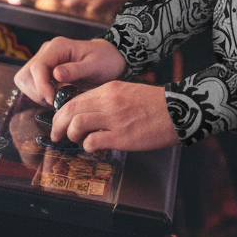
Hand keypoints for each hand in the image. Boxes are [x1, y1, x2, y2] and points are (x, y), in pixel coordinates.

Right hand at [13, 36, 125, 105]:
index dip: (42, 86)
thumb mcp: (95, 66)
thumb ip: (76, 70)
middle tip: (57, 100)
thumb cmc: (106, 61)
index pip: (37, 68)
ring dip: (38, 94)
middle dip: (39, 92)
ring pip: (25, 81)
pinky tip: (56, 96)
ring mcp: (44, 60)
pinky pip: (31, 85)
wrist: (111, 60)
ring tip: (58, 98)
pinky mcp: (44, 70)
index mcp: (58, 46)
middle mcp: (47, 51)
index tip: (53, 100)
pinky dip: (40, 94)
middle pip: (26, 75)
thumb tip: (55, 74)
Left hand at [49, 80, 178, 152]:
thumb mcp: (127, 92)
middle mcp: (109, 102)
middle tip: (57, 135)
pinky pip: (92, 142)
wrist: (179, 110)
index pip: (74, 99)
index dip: (60, 113)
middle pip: (70, 111)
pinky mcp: (122, 137)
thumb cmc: (155, 104)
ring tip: (78, 141)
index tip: (59, 122)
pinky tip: (94, 147)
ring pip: (77, 125)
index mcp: (109, 89)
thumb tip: (87, 112)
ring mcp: (115, 119)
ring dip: (72, 136)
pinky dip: (88, 146)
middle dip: (58, 125)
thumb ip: (107, 100)